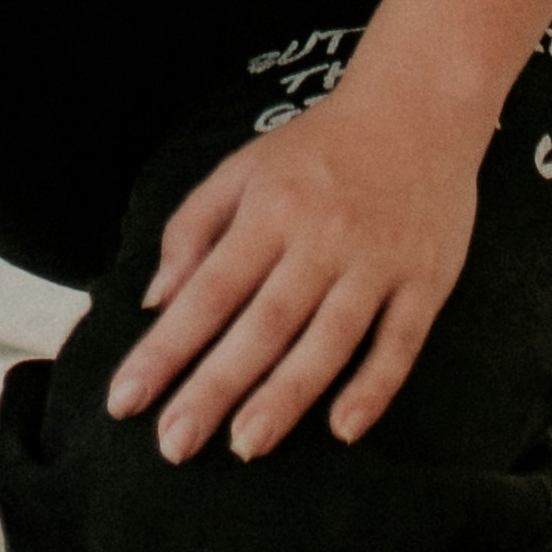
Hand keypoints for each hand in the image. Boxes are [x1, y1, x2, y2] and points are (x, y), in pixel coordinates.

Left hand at [108, 73, 481, 463]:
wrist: (420, 106)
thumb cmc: (319, 148)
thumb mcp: (244, 167)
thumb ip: (193, 228)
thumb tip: (156, 301)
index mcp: (269, 210)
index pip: (207, 291)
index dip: (165, 348)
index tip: (125, 400)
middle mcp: (321, 238)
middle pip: (262, 324)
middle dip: (215, 387)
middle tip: (174, 445)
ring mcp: (377, 261)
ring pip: (327, 339)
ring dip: (286, 396)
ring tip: (245, 445)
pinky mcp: (426, 279)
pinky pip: (399, 342)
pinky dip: (374, 387)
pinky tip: (343, 428)